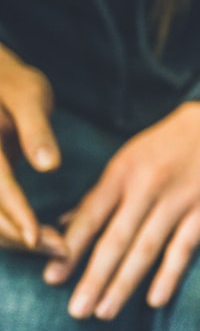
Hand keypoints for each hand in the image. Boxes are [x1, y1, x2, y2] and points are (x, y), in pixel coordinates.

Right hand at [0, 43, 66, 256]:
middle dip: (19, 236)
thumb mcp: (27, 93)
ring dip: (13, 238)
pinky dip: (7, 228)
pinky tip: (36, 237)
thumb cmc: (8, 81)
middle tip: (61, 249)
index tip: (38, 239)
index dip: (16, 214)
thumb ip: (36, 129)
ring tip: (55, 247)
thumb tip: (48, 165)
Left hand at [44, 101, 199, 319]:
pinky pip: (185, 247)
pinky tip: (155, 300)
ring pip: (146, 248)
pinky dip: (169, 275)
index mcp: (123, 172)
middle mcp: (148, 186)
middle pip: (116, 239)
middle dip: (94, 277)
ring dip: (124, 284)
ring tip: (105, 312)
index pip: (90, 217)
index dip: (71, 249)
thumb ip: (101, 193)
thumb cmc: (170, 144)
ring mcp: (180, 199)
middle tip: (77, 311)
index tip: (52, 278)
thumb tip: (65, 222)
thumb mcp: (129, 158)